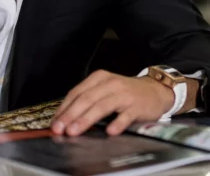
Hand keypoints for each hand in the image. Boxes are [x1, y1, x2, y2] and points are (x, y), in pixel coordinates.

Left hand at [50, 70, 173, 136]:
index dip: (64, 108)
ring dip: (86, 119)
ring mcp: (124, 95)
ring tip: (75, 131)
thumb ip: (87, 101)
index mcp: (99, 78)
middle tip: (60, 129)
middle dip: (71, 115)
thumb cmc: (125, 93)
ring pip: (102, 106)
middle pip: (86, 99)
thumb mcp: (105, 90)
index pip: (77, 92)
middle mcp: (110, 84)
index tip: (54, 123)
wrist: (155, 90)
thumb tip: (64, 119)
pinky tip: (110, 132)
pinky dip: (117, 123)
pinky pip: (125, 115)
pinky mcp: (137, 106)